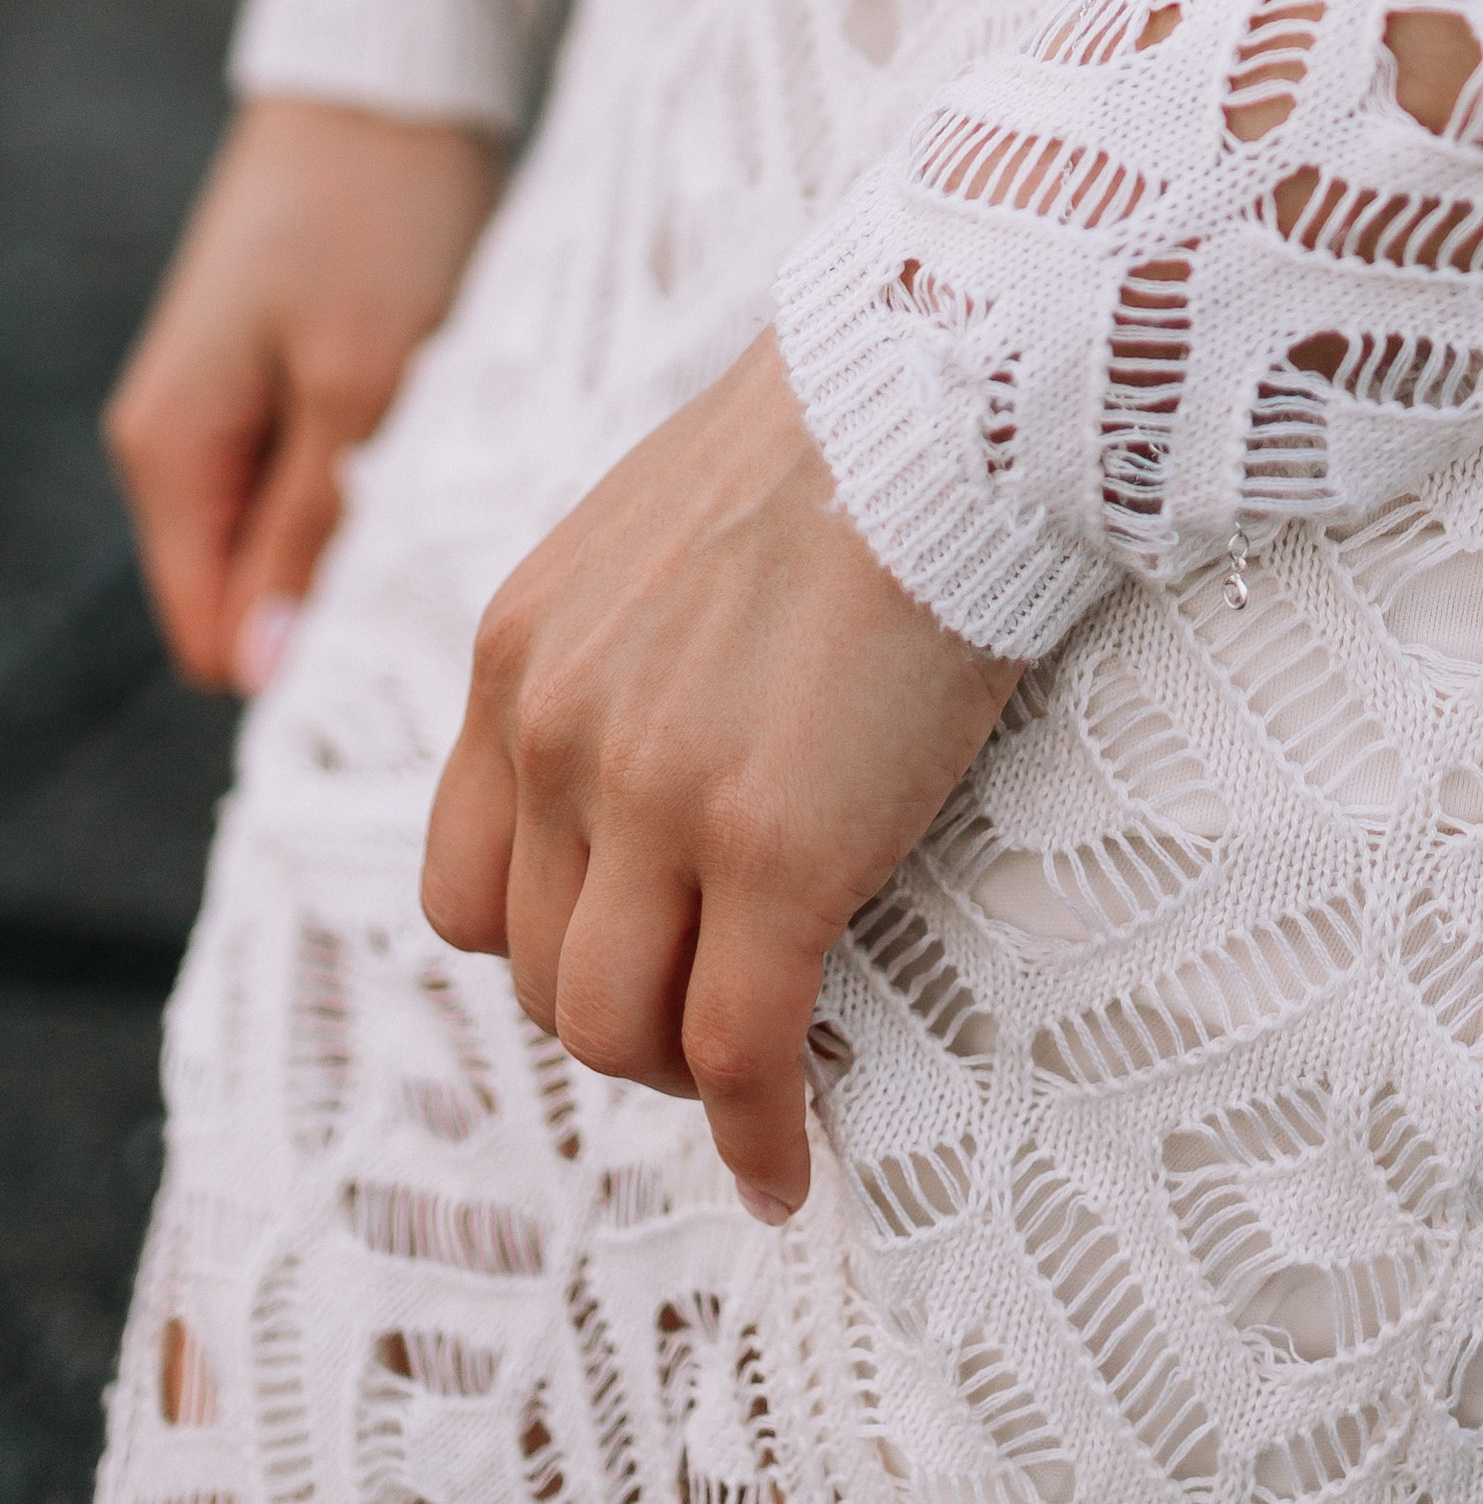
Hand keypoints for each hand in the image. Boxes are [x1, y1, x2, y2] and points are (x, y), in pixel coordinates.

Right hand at [105, 94, 504, 693]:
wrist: (393, 76)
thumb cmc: (381, 211)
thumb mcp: (360, 377)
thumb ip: (307, 527)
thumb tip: (261, 669)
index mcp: (170, 451)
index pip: (213, 634)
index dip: (306, 659)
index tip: (411, 639)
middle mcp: (183, 440)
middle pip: (255, 589)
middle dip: (345, 590)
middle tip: (449, 550)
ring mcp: (233, 403)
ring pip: (298, 529)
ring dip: (373, 521)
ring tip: (453, 473)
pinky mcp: (287, 369)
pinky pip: (323, 468)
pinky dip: (383, 465)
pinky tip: (444, 432)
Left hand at [420, 331, 1019, 1221]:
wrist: (951, 385)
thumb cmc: (850, 436)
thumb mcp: (664, 528)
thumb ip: (624, 640)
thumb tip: (665, 725)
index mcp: (521, 652)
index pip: (466, 876)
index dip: (545, 942)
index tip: (630, 956)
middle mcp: (556, 733)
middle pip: (534, 968)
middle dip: (619, 1014)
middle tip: (713, 1018)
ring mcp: (658, 800)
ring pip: (612, 1029)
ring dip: (681, 1074)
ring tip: (755, 1076)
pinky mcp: (776, 854)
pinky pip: (739, 1049)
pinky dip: (756, 1131)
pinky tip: (789, 1163)